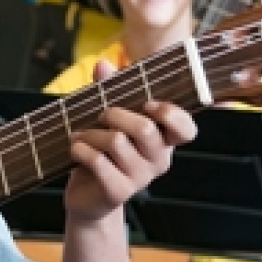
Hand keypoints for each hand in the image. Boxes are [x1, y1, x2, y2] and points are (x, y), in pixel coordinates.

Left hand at [63, 60, 196, 223]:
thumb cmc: (101, 151)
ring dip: (91, 133)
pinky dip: (80, 149)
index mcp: (163, 140)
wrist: (87, 196)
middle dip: (114, 114)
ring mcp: (141, 178)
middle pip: (145, 128)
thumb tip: (103, 64)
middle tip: (99, 116)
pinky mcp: (119, 191)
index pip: (186, 128)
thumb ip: (108, 90)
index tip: (148, 104)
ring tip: (80, 136)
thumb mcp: (106, 119)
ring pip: (116, 142)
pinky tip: (75, 149)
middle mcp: (159, 160)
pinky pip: (98, 161)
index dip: (171, 114)